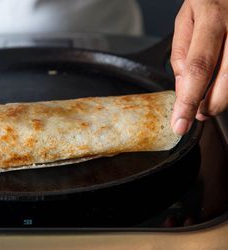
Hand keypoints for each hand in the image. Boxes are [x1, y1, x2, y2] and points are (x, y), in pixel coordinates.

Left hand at [171, 0, 227, 134]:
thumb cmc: (209, 1)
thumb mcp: (185, 20)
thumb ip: (181, 53)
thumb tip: (182, 89)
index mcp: (212, 16)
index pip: (198, 67)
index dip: (189, 100)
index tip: (180, 123)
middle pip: (226, 78)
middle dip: (209, 105)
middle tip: (198, 114)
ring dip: (221, 98)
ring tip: (207, 101)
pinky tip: (221, 85)